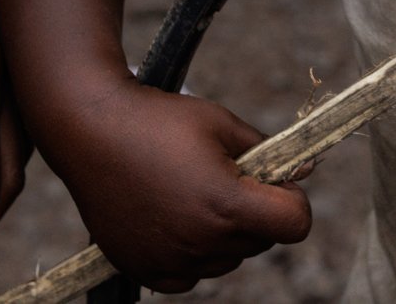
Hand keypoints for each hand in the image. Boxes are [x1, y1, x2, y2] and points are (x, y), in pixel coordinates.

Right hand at [45, 81, 311, 291]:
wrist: (90, 131)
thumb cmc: (160, 121)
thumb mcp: (222, 124)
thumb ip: (269, 151)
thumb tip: (305, 169)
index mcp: (227, 205)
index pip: (295, 224)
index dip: (292, 197)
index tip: (274, 178)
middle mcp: (201, 242)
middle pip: (262, 242)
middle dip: (257, 211)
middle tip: (227, 177)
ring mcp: (171, 261)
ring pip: (228, 260)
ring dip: (225, 234)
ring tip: (195, 192)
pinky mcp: (145, 271)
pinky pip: (191, 275)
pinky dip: (193, 252)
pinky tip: (175, 216)